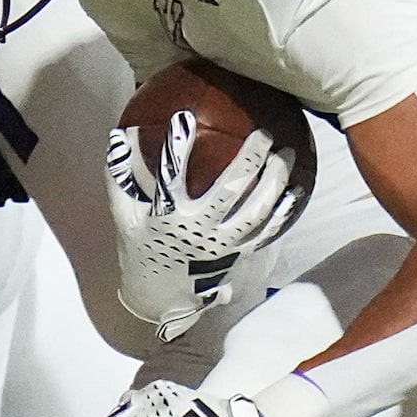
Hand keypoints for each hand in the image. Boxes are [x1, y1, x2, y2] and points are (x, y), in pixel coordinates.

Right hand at [106, 112, 302, 342]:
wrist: (159, 298)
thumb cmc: (141, 249)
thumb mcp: (123, 216)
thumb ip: (120, 177)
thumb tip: (121, 134)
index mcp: (166, 218)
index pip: (170, 179)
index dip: (176, 150)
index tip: (184, 118)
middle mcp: (197, 232)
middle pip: (228, 193)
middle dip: (248, 161)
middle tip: (263, 133)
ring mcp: (221, 245)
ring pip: (255, 212)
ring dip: (274, 183)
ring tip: (287, 154)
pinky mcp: (236, 255)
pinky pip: (264, 232)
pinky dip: (282, 212)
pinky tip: (296, 190)